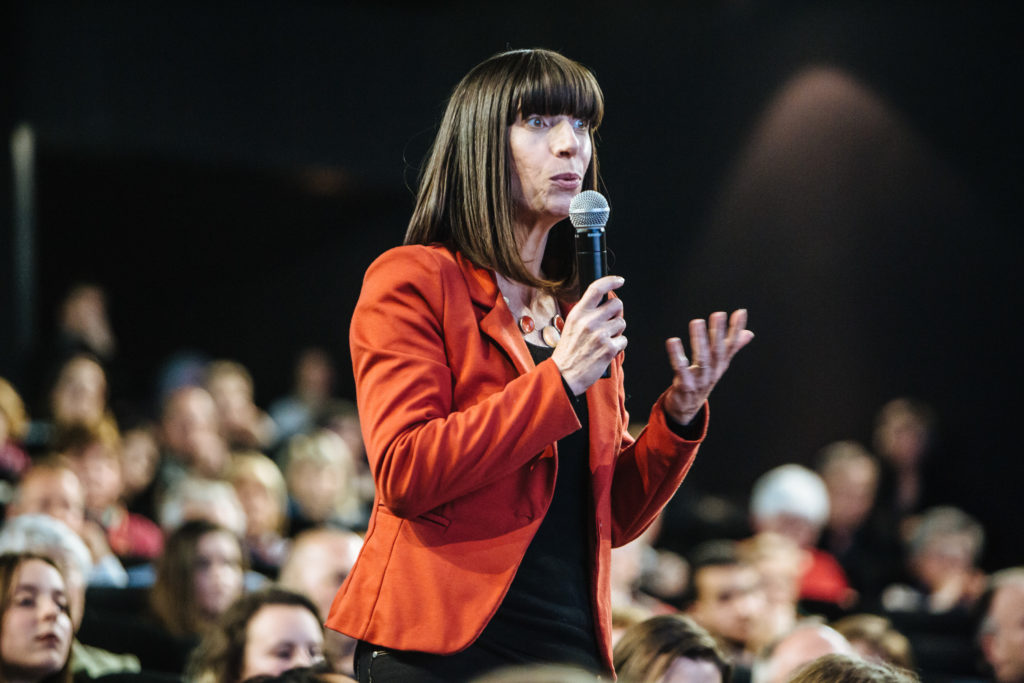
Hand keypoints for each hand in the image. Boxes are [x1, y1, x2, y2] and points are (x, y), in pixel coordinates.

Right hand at [552, 275, 626, 394]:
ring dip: (617, 331)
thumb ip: (586, 314)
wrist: (564, 375)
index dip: (611, 281)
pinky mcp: (609, 348)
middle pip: (616, 304)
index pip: (597, 288)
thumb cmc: (568, 352)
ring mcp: (600, 335)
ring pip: (621, 323)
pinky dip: (618, 346)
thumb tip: (605, 304)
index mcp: (578, 313)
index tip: (619, 280)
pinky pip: (623, 340)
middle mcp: (589, 321)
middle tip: (609, 322)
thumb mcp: (571, 326)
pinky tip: (606, 351)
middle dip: (616, 313)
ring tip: (603, 340)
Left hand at [663, 309, 753, 424]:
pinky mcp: (685, 386)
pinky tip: (673, 341)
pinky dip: (677, 356)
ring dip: (700, 340)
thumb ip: (733, 347)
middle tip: (718, 314)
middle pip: (718, 351)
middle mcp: (713, 371)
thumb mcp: (718, 364)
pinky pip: (681, 370)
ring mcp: (700, 380)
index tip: (741, 312)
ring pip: (702, 359)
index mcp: (721, 364)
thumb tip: (749, 333)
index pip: (731, 345)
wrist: (687, 407)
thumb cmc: (703, 379)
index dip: (736, 330)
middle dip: (718, 333)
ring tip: (697, 322)